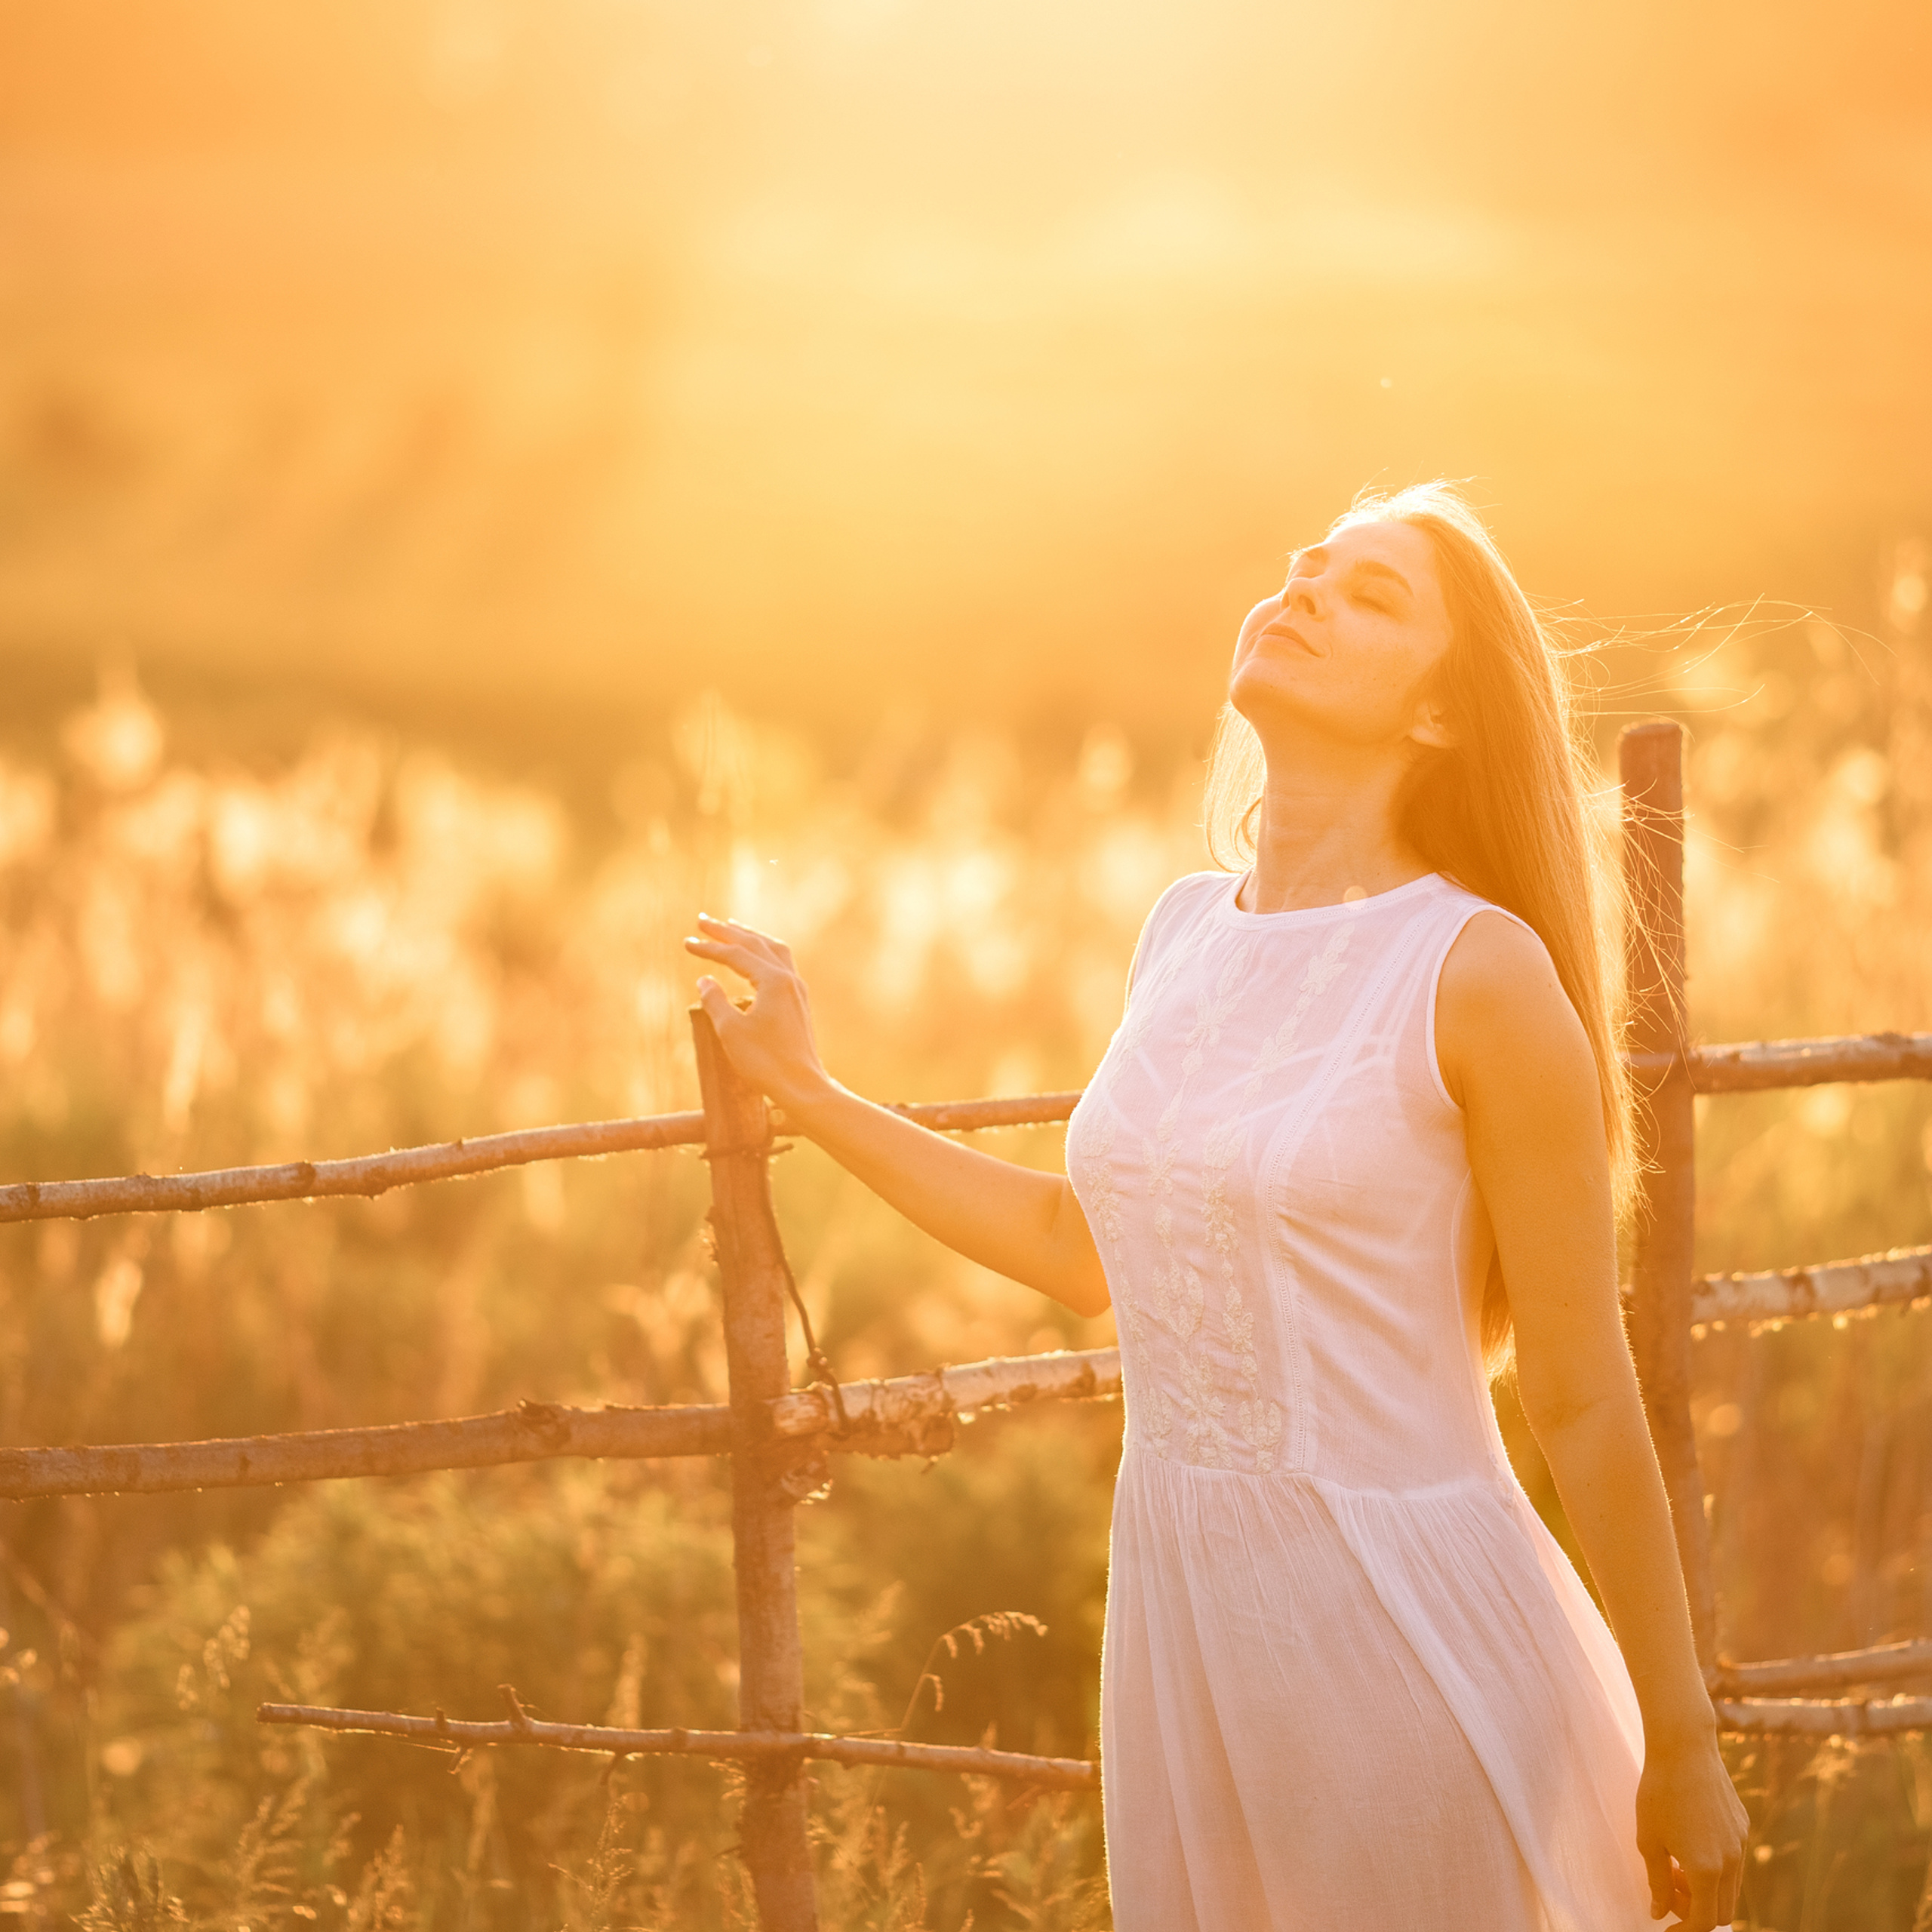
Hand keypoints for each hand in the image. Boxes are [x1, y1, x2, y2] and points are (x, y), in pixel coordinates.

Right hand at [684, 915, 837, 1120]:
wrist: (802, 1086)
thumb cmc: (765, 1062)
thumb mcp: (731, 1031)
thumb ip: (715, 1001)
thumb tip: (705, 979)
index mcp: (773, 981)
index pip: (736, 955)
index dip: (709, 947)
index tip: (687, 942)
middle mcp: (789, 979)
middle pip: (755, 944)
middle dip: (727, 931)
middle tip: (703, 920)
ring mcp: (797, 990)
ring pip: (773, 951)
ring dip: (750, 937)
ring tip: (732, 928)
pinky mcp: (799, 1003)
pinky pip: (781, 965)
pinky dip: (764, 954)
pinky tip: (756, 960)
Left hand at [1635, 1725, 1748, 1928]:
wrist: (1683, 1747)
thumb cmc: (1658, 1792)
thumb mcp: (1648, 1840)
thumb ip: (1657, 1882)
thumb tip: (1659, 1912)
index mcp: (1708, 1870)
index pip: (1704, 1922)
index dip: (1685, 1930)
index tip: (1666, 1925)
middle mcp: (1732, 1862)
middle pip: (1722, 1911)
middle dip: (1695, 1910)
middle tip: (1668, 1888)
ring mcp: (1741, 1843)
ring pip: (1730, 1889)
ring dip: (1705, 1889)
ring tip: (1674, 1863)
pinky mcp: (1742, 1826)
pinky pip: (1733, 1862)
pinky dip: (1714, 1867)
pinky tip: (1688, 1841)